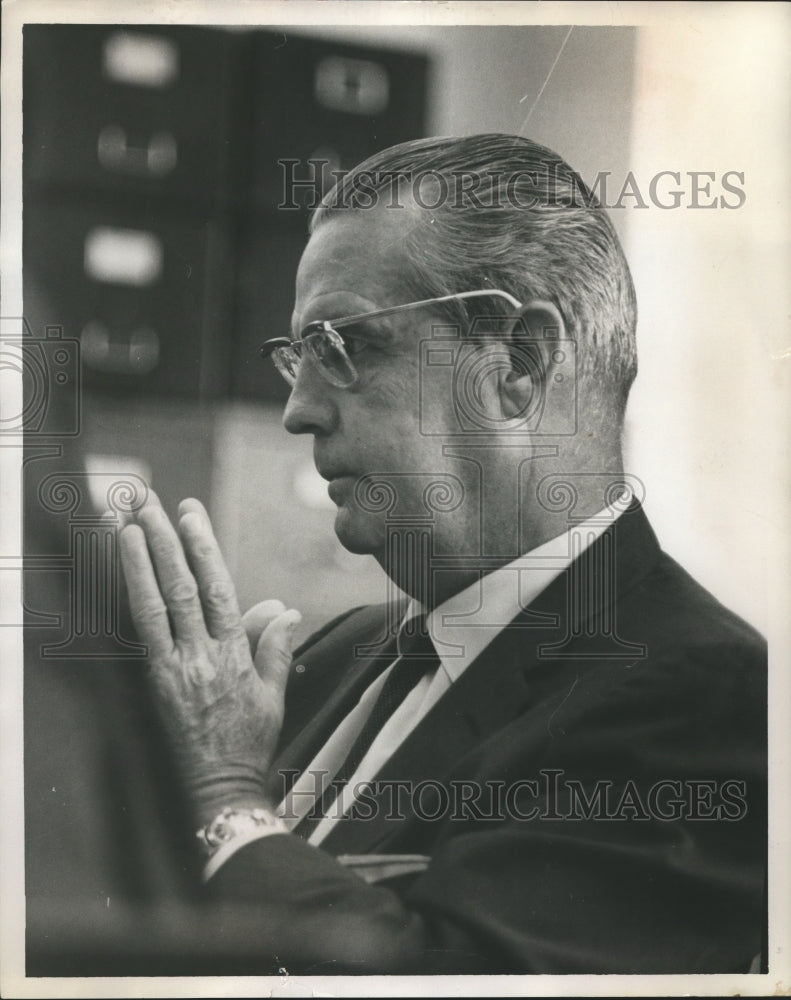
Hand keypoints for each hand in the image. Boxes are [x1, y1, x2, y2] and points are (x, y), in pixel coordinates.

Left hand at [118, 495, 300, 822]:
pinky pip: (142, 631)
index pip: (218, 588)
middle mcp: (203, 655)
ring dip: (140, 558)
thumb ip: (275, 646)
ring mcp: (175, 668)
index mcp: (236, 654)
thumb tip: (288, 609)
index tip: (190, 512)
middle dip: (165, 537)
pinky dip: (133, 595)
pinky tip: (124, 569)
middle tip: (148, 499)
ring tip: (125, 520)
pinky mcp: (155, 683)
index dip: (203, 546)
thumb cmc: (252, 740)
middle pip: (183, 585)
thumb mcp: (274, 693)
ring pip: (157, 603)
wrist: (223, 786)